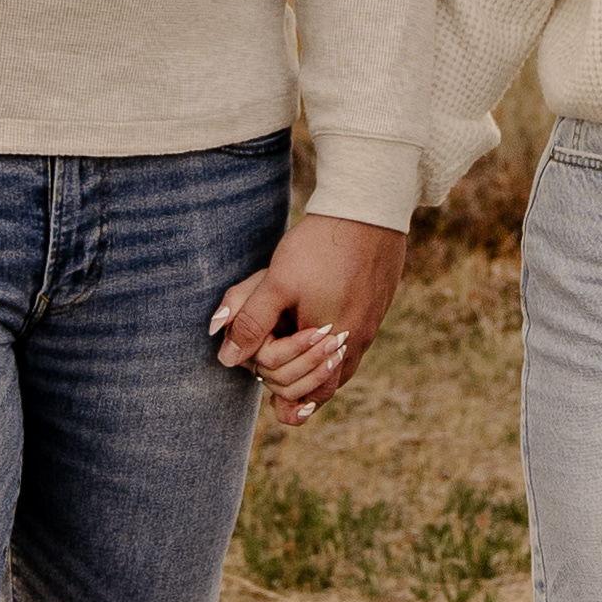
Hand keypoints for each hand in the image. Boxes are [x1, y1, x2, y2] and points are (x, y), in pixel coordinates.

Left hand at [211, 212, 408, 429]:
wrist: (367, 210)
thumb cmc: (320, 248)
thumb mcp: (276, 283)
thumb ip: (251, 322)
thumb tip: (227, 358)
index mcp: (330, 346)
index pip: (298, 392)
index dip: (272, 383)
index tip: (256, 365)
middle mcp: (355, 346)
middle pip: (320, 389)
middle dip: (290, 379)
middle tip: (266, 363)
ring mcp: (369, 330)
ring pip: (337, 371)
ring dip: (310, 368)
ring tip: (286, 356)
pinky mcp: (375, 312)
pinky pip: (349, 349)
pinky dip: (327, 351)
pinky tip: (315, 330)